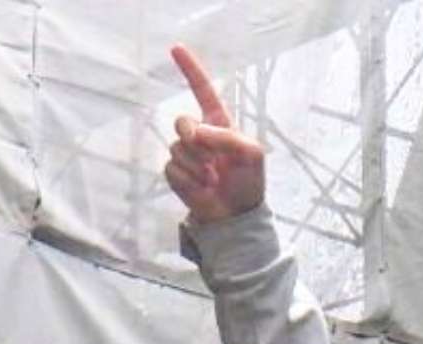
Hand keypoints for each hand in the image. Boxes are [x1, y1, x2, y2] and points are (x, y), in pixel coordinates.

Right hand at [165, 44, 265, 224]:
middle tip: (211, 159)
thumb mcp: (250, 154)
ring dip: (197, 167)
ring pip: (177, 149)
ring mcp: (185, 154)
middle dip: (194, 139)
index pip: (203, 91)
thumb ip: (226, 137)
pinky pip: (172, 169)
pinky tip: (202, 188)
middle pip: (182, 121)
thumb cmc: (248, 182)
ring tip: (212, 179)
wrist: (236, 215)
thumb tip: (196, 133)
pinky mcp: (175, 173)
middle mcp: (200, 135)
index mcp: (219, 124)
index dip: (190, 70)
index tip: (176, 49)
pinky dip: (189, 180)